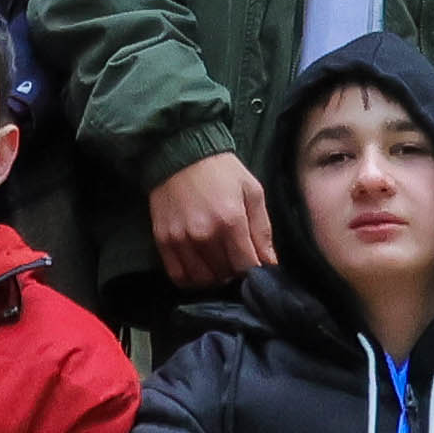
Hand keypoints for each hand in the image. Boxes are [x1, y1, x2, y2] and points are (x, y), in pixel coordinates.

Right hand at [147, 149, 278, 284]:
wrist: (181, 152)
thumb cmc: (222, 171)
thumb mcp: (253, 192)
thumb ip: (263, 230)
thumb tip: (270, 263)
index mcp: (231, 220)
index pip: (246, 265)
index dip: (254, 269)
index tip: (254, 262)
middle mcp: (204, 233)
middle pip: (225, 274)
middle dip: (235, 272)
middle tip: (236, 259)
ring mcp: (181, 239)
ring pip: (202, 280)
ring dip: (215, 277)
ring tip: (219, 263)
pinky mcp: (163, 240)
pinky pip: (178, 275)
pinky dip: (191, 279)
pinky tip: (200, 268)